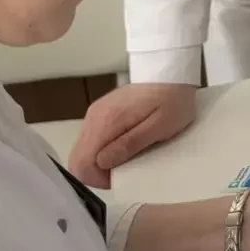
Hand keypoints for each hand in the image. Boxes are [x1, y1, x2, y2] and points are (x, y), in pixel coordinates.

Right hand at [69, 82, 196, 186]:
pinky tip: (121, 149)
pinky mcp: (100, 112)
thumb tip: (102, 163)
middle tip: (122, 173)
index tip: (121, 178)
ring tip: (125, 161)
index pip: (82, 162)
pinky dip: (101, 151)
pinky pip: (91, 140)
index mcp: (105, 122)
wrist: (170, 72)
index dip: (98, 179)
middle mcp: (93, 118)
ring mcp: (95, 114)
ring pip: (83, 150)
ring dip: (98, 163)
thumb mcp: (159, 127)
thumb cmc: (172, 100)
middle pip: (77, 158)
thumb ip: (130, 144)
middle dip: (96, 174)